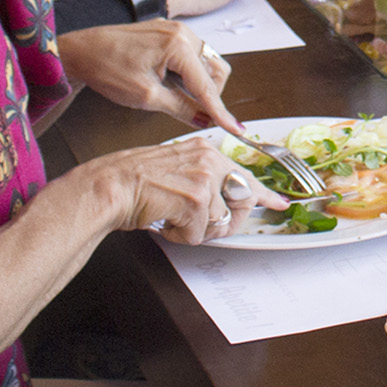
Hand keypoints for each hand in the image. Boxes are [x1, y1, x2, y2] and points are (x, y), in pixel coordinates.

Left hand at [57, 20, 237, 130]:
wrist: (81, 50)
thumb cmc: (106, 68)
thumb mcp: (145, 97)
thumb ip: (181, 108)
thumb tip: (204, 119)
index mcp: (179, 45)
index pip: (208, 86)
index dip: (221, 111)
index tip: (237, 129)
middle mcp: (183, 32)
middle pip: (216, 70)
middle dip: (209, 93)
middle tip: (192, 111)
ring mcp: (176, 29)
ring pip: (206, 62)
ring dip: (198, 82)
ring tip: (173, 95)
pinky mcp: (168, 32)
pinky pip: (192, 54)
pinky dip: (188, 72)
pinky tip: (169, 82)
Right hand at [94, 131, 279, 244]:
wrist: (108, 186)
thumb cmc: (132, 182)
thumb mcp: (176, 170)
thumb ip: (203, 181)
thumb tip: (224, 204)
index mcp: (204, 150)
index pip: (243, 174)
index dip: (263, 194)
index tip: (278, 202)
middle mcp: (209, 160)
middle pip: (241, 202)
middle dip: (228, 223)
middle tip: (203, 227)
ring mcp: (205, 178)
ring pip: (219, 222)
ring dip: (194, 230)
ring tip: (170, 217)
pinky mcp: (196, 200)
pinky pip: (200, 234)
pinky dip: (180, 235)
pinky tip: (164, 220)